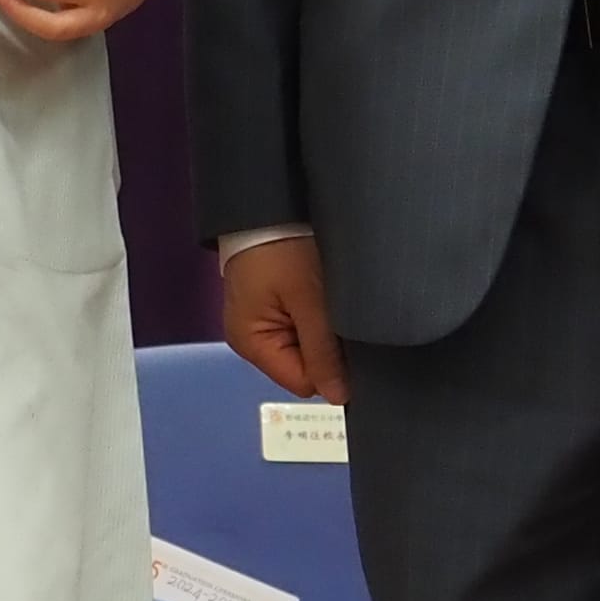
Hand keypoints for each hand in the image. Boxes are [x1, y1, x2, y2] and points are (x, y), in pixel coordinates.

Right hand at [221, 235, 345, 403]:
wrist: (271, 202)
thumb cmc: (285, 249)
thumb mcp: (310, 301)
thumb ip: (323, 352)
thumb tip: (339, 398)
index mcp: (251, 343)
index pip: (303, 381)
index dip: (330, 367)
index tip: (348, 339)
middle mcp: (252, 339)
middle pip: (304, 366)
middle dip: (326, 346)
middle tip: (340, 314)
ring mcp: (263, 322)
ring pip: (307, 347)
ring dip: (324, 329)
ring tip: (332, 300)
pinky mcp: (273, 306)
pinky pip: (303, 327)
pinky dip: (317, 315)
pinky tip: (324, 294)